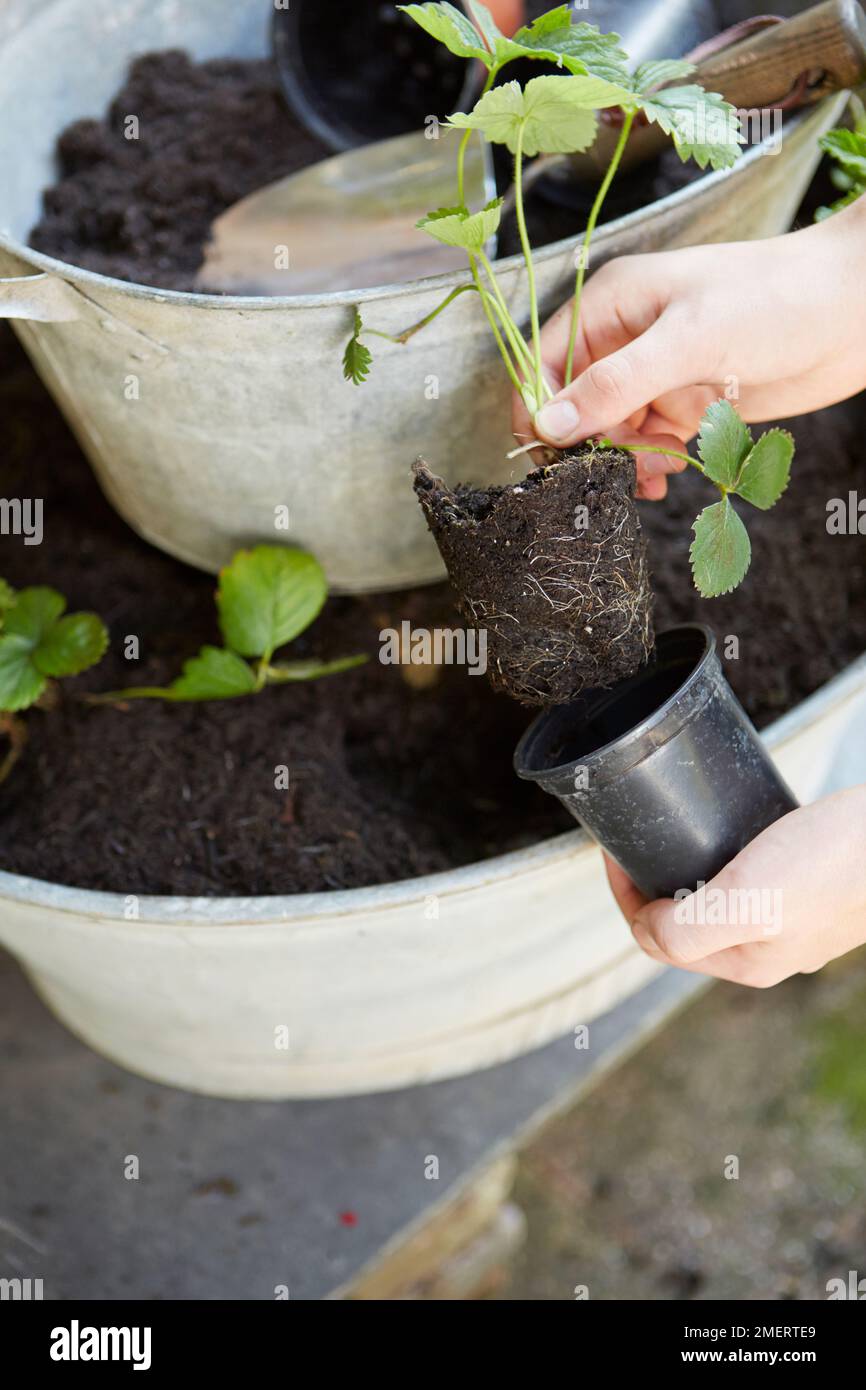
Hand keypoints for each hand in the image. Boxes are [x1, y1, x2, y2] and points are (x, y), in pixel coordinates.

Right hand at [512, 196, 865, 499]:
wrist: (856, 310)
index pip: (545, 361)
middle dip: (590, 443)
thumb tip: (549, 424)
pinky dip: (652, 463)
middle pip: (575, 404)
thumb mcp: (688, 340)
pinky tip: (669, 476)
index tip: (550, 457)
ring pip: (612, 429)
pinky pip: (649, 442)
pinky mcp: (689, 402)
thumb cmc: (776, 300)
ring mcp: (659, 372)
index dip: (539, 409)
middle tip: (618, 472)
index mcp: (613, 304)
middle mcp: (628, 338)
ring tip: (653, 477)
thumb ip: (615, 384)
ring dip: (623, 460)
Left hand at [604, 788, 865, 987]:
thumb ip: (689, 928)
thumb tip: (647, 932)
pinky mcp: (813, 887)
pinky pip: (752, 878)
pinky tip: (730, 828)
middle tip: (637, 838)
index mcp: (745, 962)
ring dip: (688, 870)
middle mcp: (767, 948)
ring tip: (674, 832)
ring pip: (718, 900)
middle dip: (654, 884)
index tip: (613, 850)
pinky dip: (727, 857)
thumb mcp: (747, 900)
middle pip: (684, 922)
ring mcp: (792, 920)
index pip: (657, 940)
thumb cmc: (834, 864)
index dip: (625, 896)